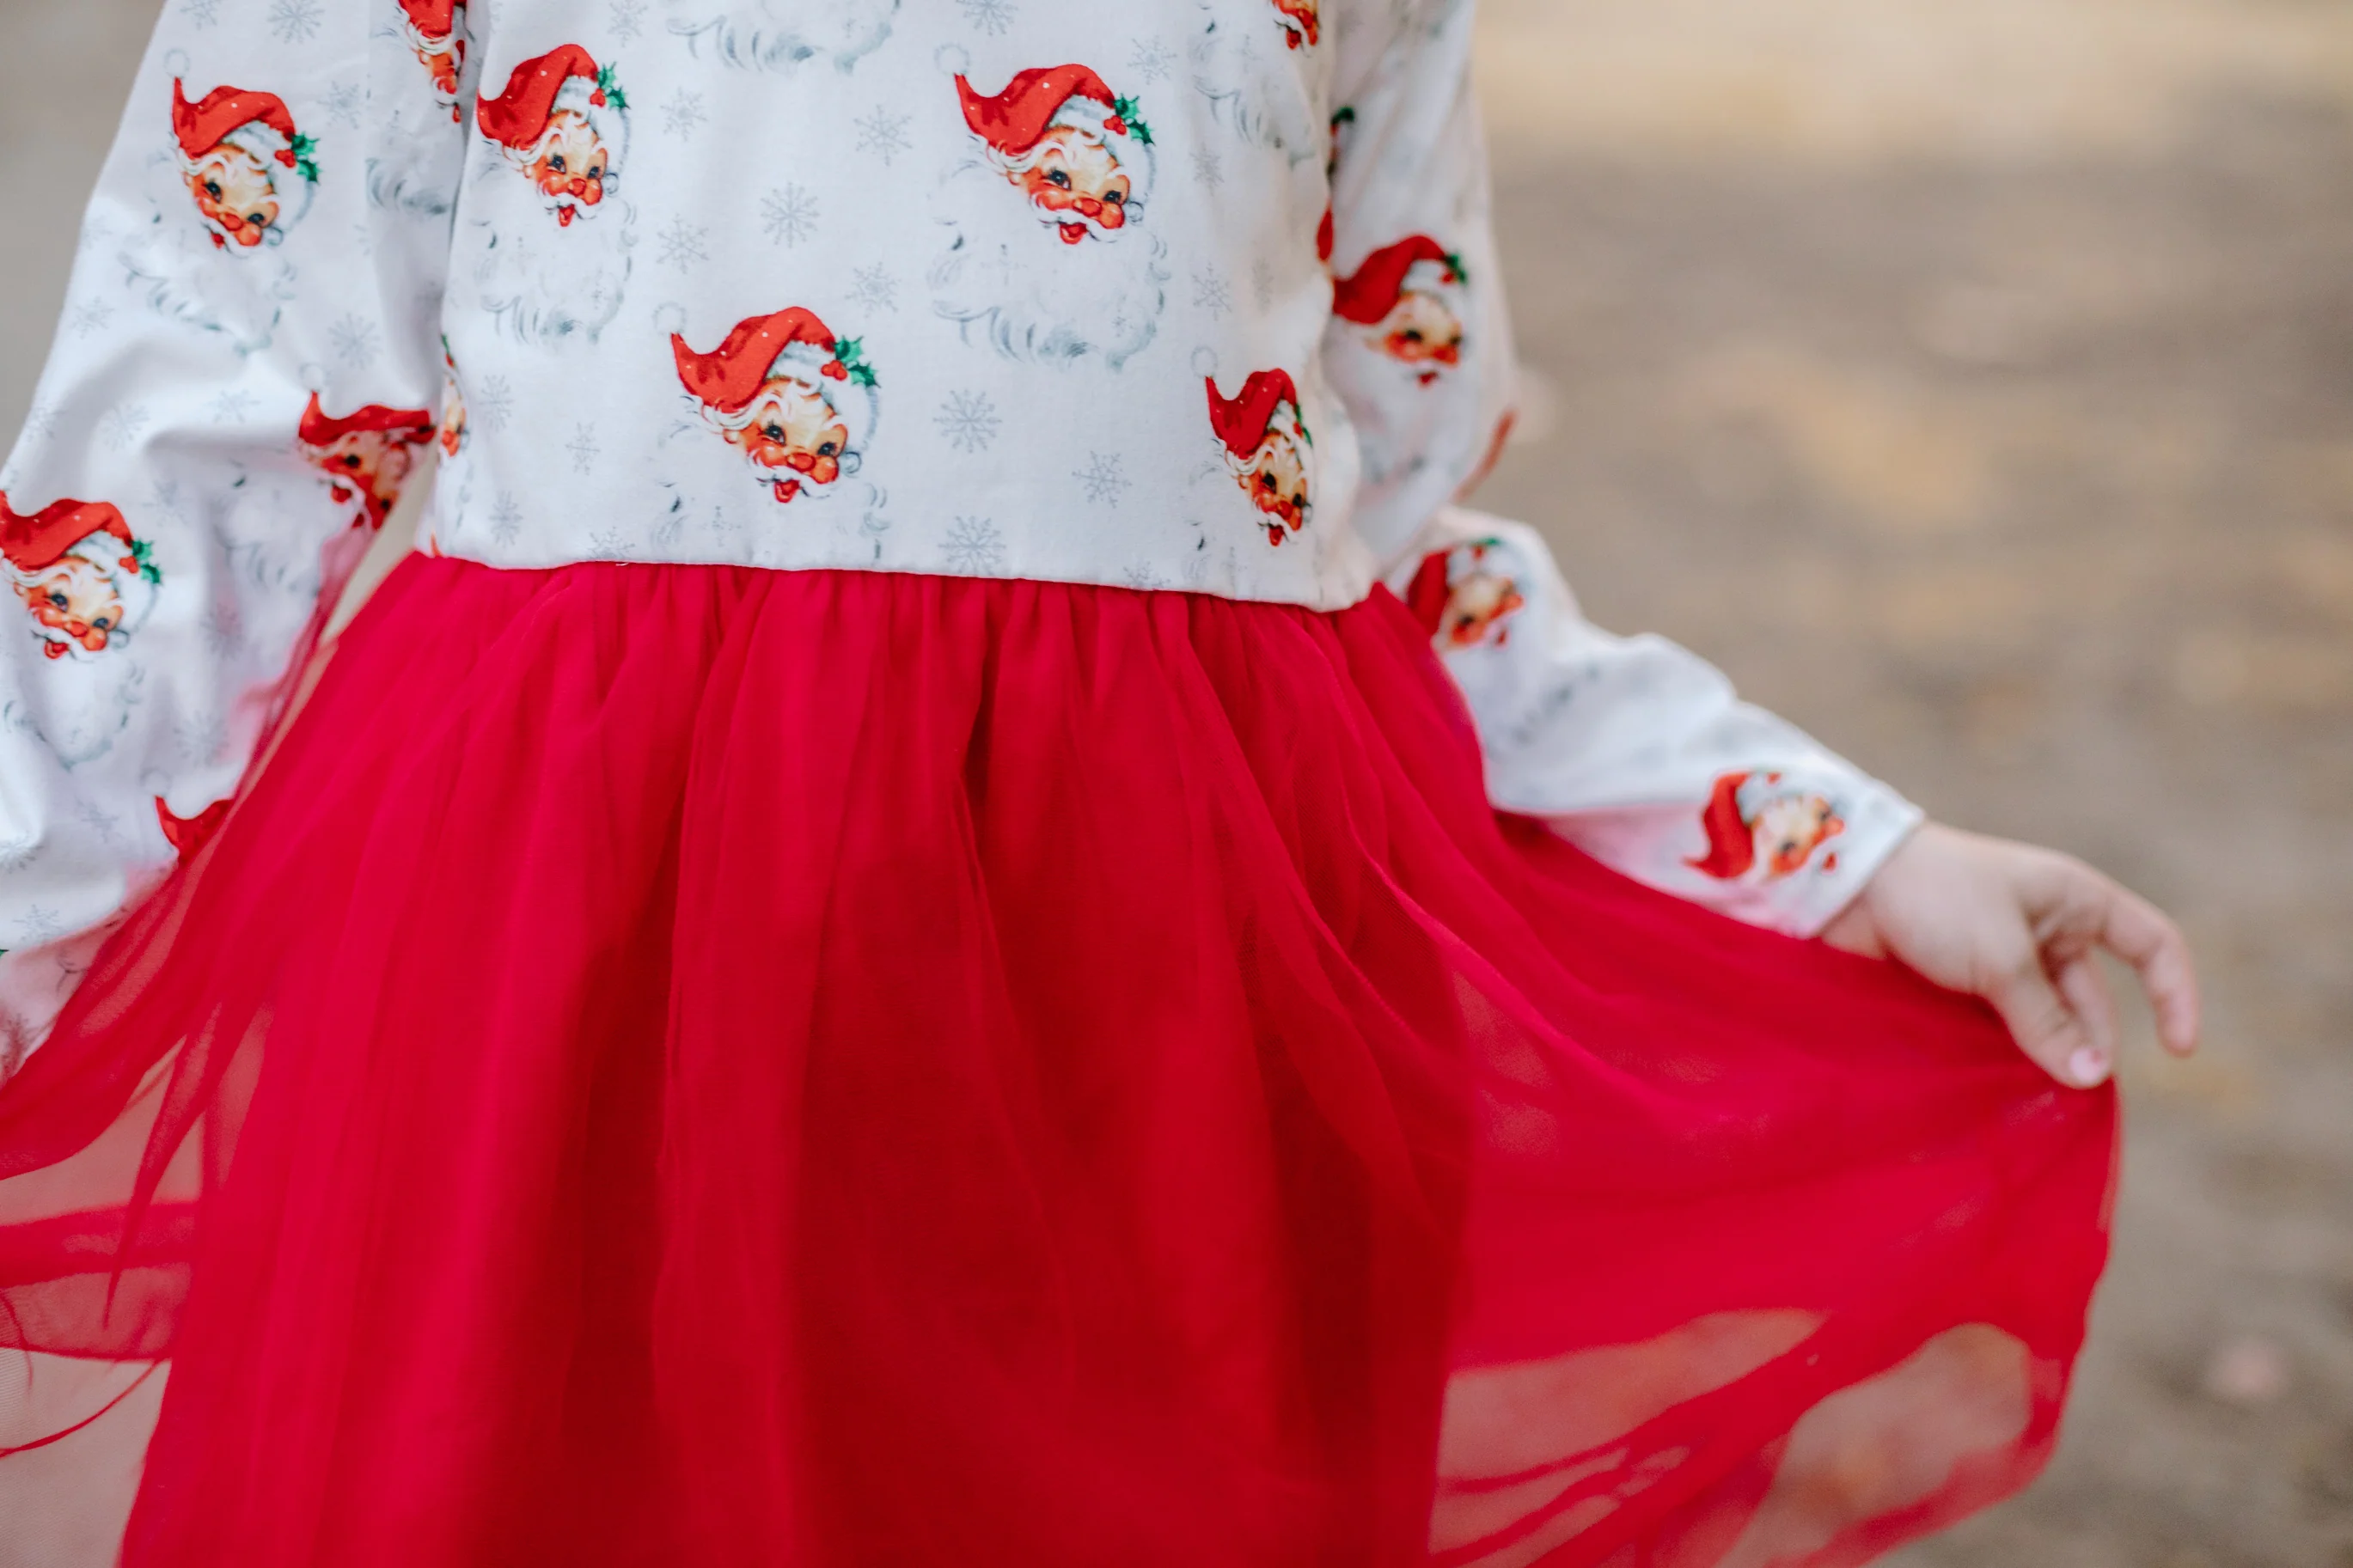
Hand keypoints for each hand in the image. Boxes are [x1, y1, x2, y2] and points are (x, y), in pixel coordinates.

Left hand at [1821, 823, 2199, 1087]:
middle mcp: (2045, 928)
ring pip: (2042, 1022)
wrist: (1843, 885)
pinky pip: (1996, 1029)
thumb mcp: (2002, 958)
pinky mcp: (1958, 983)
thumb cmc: (1934, 898)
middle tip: (2070, 1092)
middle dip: (2088, 1047)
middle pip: (2092, 1002)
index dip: (2175, 995)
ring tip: (2035, 1101)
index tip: (2179, 1051)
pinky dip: (2001, 1058)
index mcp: (2075, 900)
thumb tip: (2089, 1078)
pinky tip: (1998, 1090)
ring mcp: (2000, 958)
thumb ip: (2046, 1021)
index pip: (2153, 945)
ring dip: (2042, 1059)